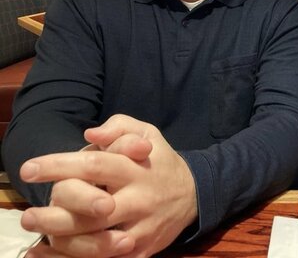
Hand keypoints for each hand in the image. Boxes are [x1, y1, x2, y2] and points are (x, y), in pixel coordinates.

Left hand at [21, 114, 197, 257]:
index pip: (95, 165)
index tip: (29, 169)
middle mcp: (139, 199)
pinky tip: (51, 256)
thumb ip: (120, 127)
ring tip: (37, 234)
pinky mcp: (142, 250)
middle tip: (28, 214)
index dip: (60, 166)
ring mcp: (141, 228)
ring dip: (63, 242)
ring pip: (98, 242)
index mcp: (135, 168)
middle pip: (93, 210)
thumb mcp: (147, 132)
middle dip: (57, 213)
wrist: (194, 194)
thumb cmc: (160, 161)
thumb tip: (91, 134)